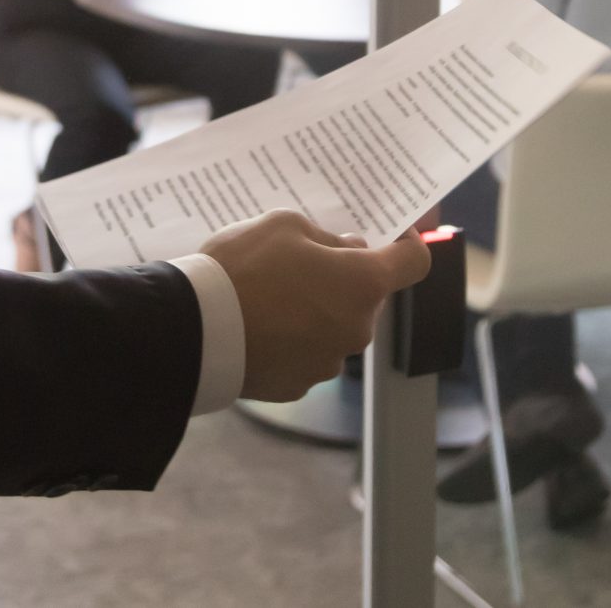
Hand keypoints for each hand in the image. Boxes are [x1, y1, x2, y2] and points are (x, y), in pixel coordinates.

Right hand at [201, 210, 430, 401]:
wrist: (195, 331)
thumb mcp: (284, 225)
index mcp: (363, 283)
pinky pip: (304, 355)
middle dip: (344, 279)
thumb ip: (326, 237)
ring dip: (315, 312)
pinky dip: (291, 341)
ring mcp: (328, 363)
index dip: (407, 244)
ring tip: (268, 297)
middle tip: (301, 262)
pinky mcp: (297, 386)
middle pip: (366, 297)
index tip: (390, 236)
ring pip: (334, 328)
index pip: (415, 262)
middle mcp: (357, 329)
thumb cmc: (244, 267)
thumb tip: (348, 251)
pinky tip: (258, 327)